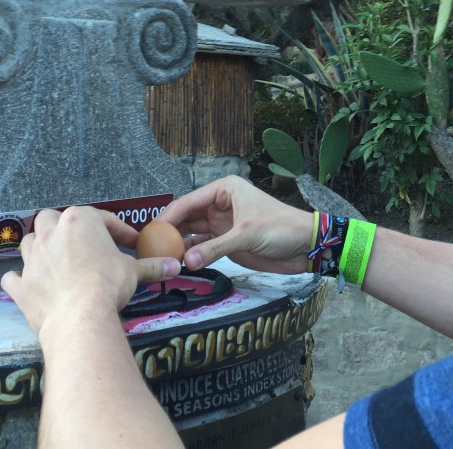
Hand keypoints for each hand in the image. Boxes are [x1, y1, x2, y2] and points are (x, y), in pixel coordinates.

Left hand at [0, 206, 180, 335]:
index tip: (130, 244)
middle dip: (62, 227)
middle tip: (80, 244)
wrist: (80, 315)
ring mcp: (32, 259)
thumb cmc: (108, 283)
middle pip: (51, 219)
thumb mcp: (134, 272)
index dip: (118, 231)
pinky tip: (28, 285)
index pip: (102, 218)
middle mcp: (51, 234)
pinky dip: (19, 280)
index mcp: (80, 221)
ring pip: (28, 242)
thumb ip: (152, 266)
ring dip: (40, 248)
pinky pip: (12, 278)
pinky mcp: (21, 285)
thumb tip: (177, 266)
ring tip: (55, 261)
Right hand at [159, 176, 312, 274]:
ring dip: (178, 244)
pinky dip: (191, 254)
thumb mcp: (247, 234)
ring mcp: (221, 224)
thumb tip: (186, 261)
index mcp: (224, 190)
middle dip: (169, 231)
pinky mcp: (226, 243)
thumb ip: (215, 248)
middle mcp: (219, 204)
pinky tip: (178, 263)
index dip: (168, 216)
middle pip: (186, 217)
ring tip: (159, 257)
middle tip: (148, 247)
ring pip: (192, 232)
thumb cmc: (280, 228)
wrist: (304, 246)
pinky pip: (202, 247)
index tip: (150, 232)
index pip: (188, 201)